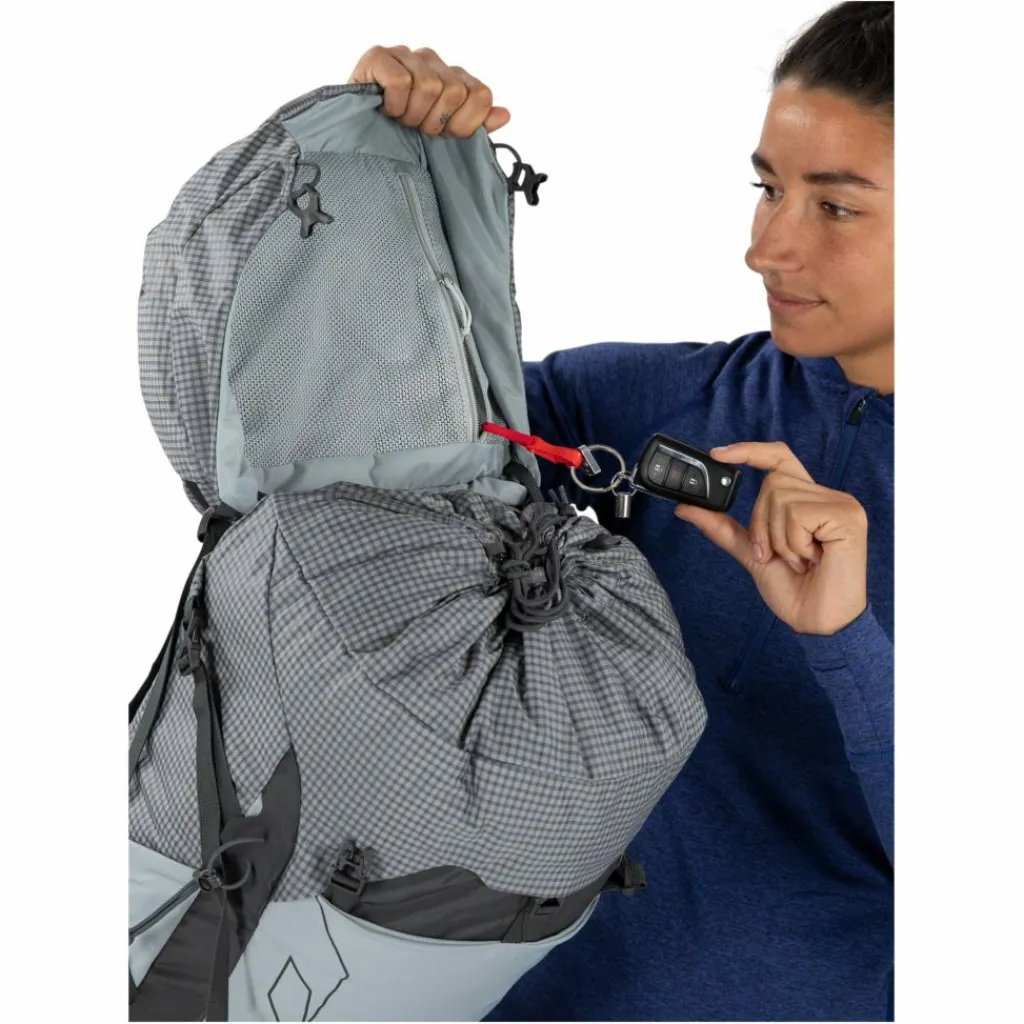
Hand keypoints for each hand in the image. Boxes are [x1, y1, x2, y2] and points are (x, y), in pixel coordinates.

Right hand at [349, 45, 509, 136]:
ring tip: (400, 120)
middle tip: (416, 129)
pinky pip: (401, 82)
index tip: (444, 135)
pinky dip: (395, 105)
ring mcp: (406, 54)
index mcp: (452, 77)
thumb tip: (505, 115)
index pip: (481, 95)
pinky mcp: (380, 55)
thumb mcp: (444, 136)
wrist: (359, 137)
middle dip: (435, 122)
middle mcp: (432, 61)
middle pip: (455, 91)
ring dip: (412, 115)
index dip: (465, 124)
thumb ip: (476, 126)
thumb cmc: (402, 136)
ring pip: (429, 87)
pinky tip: (387, 110)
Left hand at [673, 442, 868, 635]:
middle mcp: (826, 497)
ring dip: (778, 538)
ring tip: (798, 560)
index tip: (717, 454)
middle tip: (775, 554)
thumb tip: (686, 507)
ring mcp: (840, 505)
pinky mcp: (846, 517)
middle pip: (771, 483)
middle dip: (761, 524)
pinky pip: (798, 515)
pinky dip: (794, 543)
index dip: (748, 451)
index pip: (778, 459)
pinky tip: (812, 559)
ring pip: (781, 498)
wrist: (817, 623)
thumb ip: (722, 528)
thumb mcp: (750, 553)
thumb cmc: (794, 590)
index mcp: (806, 500)